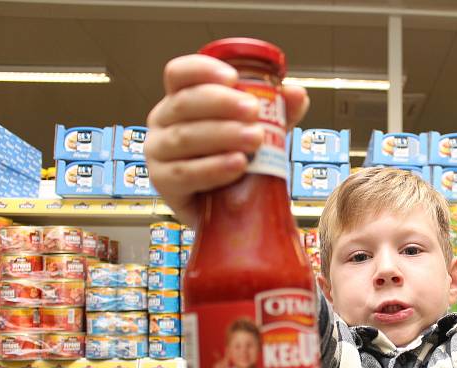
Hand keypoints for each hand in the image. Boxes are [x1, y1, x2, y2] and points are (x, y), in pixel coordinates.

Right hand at [146, 54, 309, 226]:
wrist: (230, 208)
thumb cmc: (237, 161)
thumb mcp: (261, 131)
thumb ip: (279, 112)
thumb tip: (297, 95)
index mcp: (182, 99)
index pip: (180, 74)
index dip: (203, 70)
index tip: (233, 77)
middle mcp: (164, 121)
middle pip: (185, 103)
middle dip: (222, 103)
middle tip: (255, 111)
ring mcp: (158, 152)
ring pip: (185, 137)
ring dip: (223, 135)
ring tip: (255, 139)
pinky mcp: (164, 183)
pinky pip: (185, 173)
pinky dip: (213, 168)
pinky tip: (237, 165)